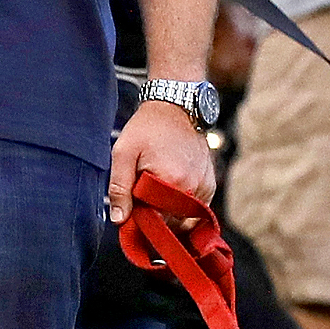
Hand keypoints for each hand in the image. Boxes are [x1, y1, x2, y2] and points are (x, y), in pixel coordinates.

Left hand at [109, 99, 215, 223]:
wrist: (175, 107)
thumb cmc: (147, 128)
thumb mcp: (124, 153)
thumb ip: (119, 188)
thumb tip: (119, 220)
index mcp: (172, 181)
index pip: (156, 221)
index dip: (141, 219)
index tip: (131, 208)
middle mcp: (194, 187)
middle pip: (171, 222)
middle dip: (154, 215)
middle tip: (141, 194)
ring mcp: (205, 186)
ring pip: (184, 218)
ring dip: (168, 212)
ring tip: (155, 189)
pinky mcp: (210, 184)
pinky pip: (195, 209)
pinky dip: (181, 207)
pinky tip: (169, 191)